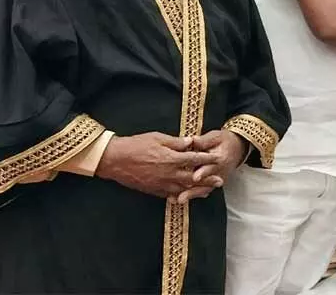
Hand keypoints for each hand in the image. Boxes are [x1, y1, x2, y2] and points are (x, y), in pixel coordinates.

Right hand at [96, 132, 215, 198]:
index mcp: (172, 158)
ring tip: (208, 191)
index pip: (195, 159)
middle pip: (194, 178)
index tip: (218, 158)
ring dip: (197, 190)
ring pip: (184, 189)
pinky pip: (170, 195)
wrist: (115, 160)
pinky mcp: (153, 190)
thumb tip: (191, 142)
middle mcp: (169, 174)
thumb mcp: (157, 138)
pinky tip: (185, 197)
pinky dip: (180, 196)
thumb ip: (176, 142)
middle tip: (220, 181)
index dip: (208, 159)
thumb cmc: (136, 145)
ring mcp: (162, 184)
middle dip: (208, 179)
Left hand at [175, 130, 247, 203]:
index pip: (210, 167)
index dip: (203, 172)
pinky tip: (180, 198)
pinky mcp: (213, 183)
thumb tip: (193, 140)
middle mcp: (218, 172)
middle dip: (193, 191)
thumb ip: (204, 141)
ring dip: (191, 196)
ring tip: (178, 200)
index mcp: (219, 159)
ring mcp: (216, 179)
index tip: (195, 177)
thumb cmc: (224, 141)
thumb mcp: (216, 137)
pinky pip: (203, 191)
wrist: (237, 148)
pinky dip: (193, 195)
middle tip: (181, 197)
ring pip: (203, 190)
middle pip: (205, 184)